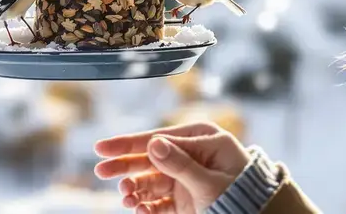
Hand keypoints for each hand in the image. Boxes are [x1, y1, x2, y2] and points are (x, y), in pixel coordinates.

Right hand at [93, 121, 250, 213]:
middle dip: (124, 166)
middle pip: (148, 158)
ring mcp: (185, 177)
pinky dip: (145, 205)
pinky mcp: (183, 198)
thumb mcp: (210, 181)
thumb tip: (153, 144)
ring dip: (134, 189)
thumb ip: (180, 164)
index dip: (127, 144)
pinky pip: (157, 200)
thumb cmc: (244, 195)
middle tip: (101, 172)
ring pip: (149, 181)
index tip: (102, 148)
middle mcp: (190, 155)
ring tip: (126, 198)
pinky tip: (138, 209)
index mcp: (202, 139)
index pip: (158, 139)